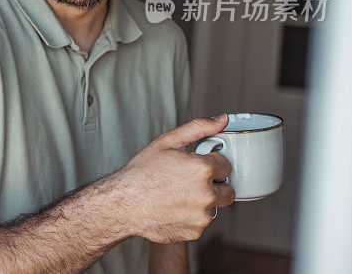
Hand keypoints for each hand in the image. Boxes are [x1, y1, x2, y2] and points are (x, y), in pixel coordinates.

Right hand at [117, 115, 235, 242]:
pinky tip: (174, 208)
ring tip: (178, 195)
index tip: (197, 165)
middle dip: (214, 184)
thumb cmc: (142, 172)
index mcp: (203, 169)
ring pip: (215, 206)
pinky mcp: (196, 231)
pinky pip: (203, 221)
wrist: (123, 203)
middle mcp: (207, 194)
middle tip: (190, 181)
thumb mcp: (168, 141)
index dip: (211, 163)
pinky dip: (192, 216)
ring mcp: (202, 215)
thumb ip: (199, 128)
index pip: (227, 165)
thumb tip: (222, 120)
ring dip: (204, 202)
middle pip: (228, 189)